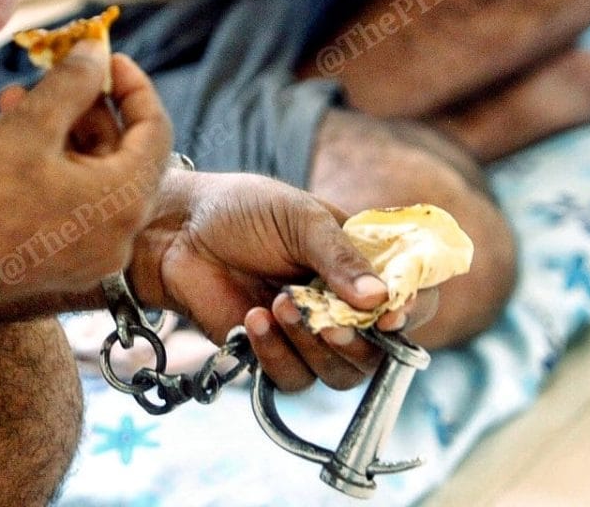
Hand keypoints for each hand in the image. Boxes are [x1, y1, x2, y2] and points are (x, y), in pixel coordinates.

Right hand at [0, 43, 172, 319]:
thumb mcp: (27, 125)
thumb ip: (73, 83)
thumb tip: (97, 51)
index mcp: (124, 204)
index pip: (155, 131)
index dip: (134, 86)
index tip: (106, 55)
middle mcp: (119, 238)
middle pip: (124, 155)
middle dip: (88, 107)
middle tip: (55, 72)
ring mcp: (91, 258)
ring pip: (93, 178)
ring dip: (64, 134)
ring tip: (14, 100)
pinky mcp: (61, 267)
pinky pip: (74, 206)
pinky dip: (53, 169)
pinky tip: (11, 140)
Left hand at [129, 169, 438, 391]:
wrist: (178, 231)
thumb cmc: (242, 211)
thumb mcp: (299, 218)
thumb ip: (339, 258)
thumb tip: (382, 299)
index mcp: (361, 263)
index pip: (410, 296)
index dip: (411, 311)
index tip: (393, 315)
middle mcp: (343, 305)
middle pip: (380, 351)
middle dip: (356, 341)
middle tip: (327, 320)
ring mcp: (309, 334)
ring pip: (340, 373)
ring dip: (313, 346)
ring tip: (279, 305)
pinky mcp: (273, 355)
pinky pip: (294, 378)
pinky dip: (276, 354)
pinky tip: (254, 318)